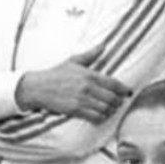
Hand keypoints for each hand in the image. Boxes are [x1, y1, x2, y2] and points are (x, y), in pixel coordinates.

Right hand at [15, 46, 131, 123]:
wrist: (38, 87)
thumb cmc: (55, 74)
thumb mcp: (73, 61)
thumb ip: (90, 55)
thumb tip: (103, 46)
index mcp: (89, 75)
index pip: (114, 84)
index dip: (123, 90)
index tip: (126, 92)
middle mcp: (87, 88)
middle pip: (112, 98)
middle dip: (118, 101)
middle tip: (118, 102)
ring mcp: (82, 100)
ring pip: (106, 109)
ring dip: (110, 110)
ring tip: (110, 109)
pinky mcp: (76, 110)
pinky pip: (95, 117)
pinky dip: (101, 118)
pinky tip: (100, 115)